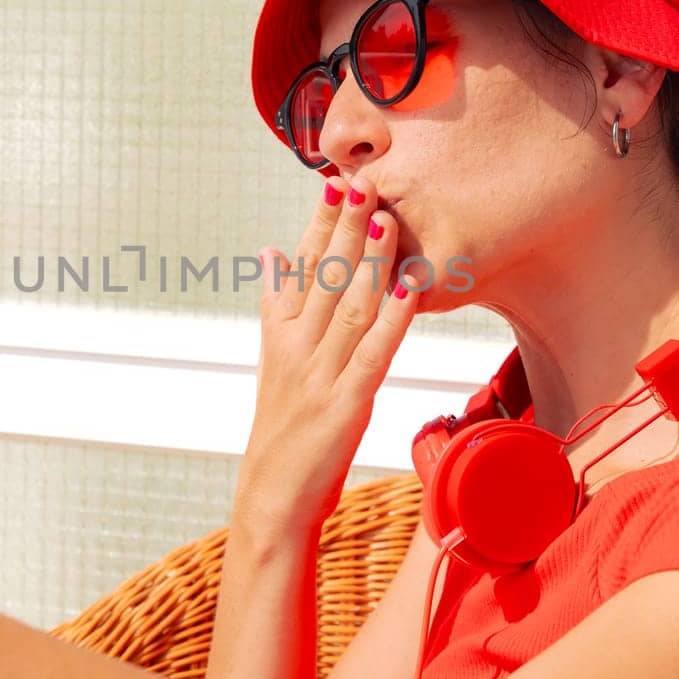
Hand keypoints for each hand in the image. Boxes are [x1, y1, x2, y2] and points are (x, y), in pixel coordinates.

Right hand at [241, 176, 417, 533]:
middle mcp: (296, 349)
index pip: (299, 268)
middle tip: (362, 182)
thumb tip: (270, 250)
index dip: (317, 226)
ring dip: (367, 261)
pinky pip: (372, 353)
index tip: (333, 185)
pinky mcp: (345, 404)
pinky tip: (408, 288)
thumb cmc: (280, 428)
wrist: (271, 496)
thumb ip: (275, 303)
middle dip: (344, 228)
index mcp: (279, 335)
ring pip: (347, 307)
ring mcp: (320, 375)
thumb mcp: (272, 360)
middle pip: (322, 278)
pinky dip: (392, 318)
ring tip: (384, 219)